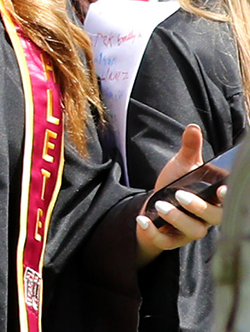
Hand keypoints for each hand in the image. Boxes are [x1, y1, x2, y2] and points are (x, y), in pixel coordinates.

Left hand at [136, 124, 225, 260]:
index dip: (228, 197)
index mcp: (212, 199)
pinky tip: (143, 220)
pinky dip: (154, 232)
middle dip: (199, 207)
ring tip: (160, 205)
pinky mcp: (171, 240)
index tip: (223, 190)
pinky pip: (166, 242)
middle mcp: (206, 218)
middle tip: (179, 194)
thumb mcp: (181, 166)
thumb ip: (189, 149)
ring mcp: (189, 231)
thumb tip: (193, 127)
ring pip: (192, 231)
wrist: (154, 206)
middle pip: (213, 218)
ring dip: (177, 219)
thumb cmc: (174, 185)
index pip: (227, 201)